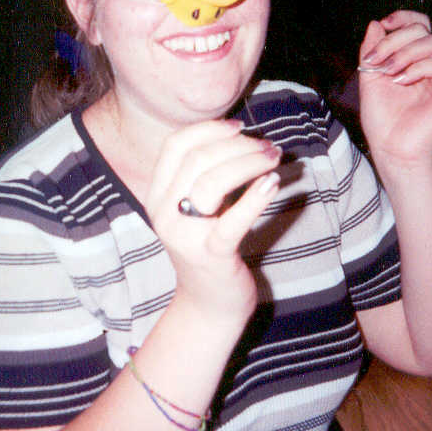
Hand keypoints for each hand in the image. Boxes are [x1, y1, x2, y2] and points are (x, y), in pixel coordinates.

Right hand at [145, 119, 280, 318]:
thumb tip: (243, 138)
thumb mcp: (195, 208)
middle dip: (238, 145)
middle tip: (268, 147)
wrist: (207, 304)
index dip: (208, 128)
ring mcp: (184, 235)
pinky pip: (232, 221)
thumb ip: (205, 175)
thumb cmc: (207, 246)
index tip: (240, 126)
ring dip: (248, 163)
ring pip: (212, 181)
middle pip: (197, 158)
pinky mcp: (210, 255)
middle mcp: (163, 211)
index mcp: (157, 194)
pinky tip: (273, 183)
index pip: (175, 145)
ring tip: (274, 159)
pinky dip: (255, 198)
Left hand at [358, 10, 431, 169]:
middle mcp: (429, 64)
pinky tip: (402, 81)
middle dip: (394, 40)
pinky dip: (419, 67)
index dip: (404, 18)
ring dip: (404, 53)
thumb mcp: (370, 78)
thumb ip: (372, 51)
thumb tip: (375, 24)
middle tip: (375, 60)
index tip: (385, 24)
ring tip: (388, 72)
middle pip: (422, 30)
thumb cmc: (382, 119)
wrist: (390, 146)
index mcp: (412, 59)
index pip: (418, 25)